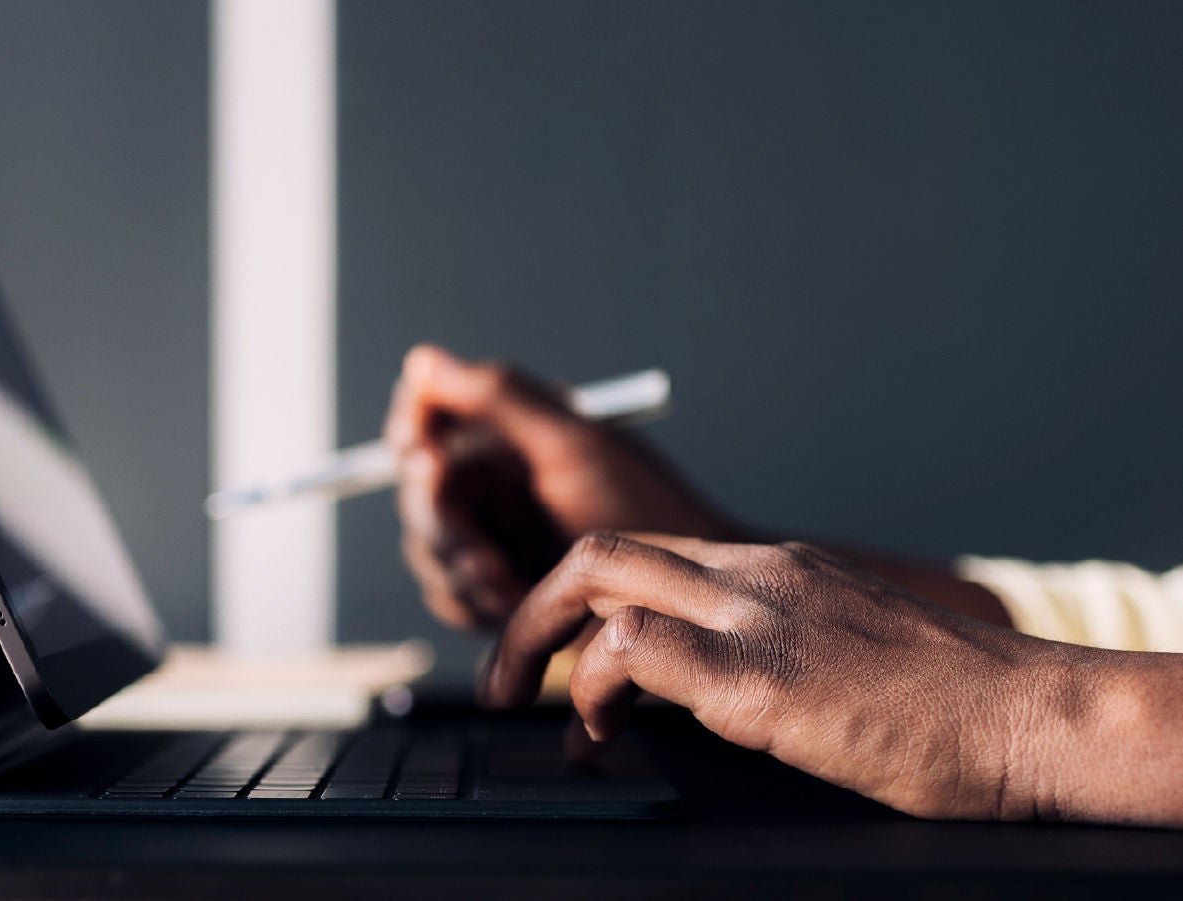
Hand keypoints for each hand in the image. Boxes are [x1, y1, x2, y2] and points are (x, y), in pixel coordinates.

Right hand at [384, 345, 731, 630]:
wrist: (685, 600)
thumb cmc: (648, 511)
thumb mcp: (574, 444)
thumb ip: (497, 397)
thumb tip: (423, 362)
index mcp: (508, 436)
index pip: (426, 422)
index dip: (414, 438)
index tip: (429, 459)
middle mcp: (493, 484)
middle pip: (418, 492)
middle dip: (442, 522)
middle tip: (476, 542)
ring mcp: (491, 540)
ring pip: (427, 550)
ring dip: (458, 569)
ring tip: (506, 581)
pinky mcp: (496, 593)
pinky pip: (448, 598)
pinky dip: (469, 604)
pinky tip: (510, 603)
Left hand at [478, 531, 1167, 822]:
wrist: (1030, 717)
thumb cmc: (952, 704)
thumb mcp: (845, 649)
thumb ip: (770, 648)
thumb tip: (700, 692)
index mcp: (775, 568)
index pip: (644, 553)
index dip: (578, 600)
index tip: (550, 654)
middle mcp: (755, 573)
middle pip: (600, 551)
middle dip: (530, 612)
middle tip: (502, 681)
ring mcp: (754, 615)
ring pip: (599, 580)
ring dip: (541, 648)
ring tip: (539, 719)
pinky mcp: (759, 676)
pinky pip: (632, 650)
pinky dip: (591, 690)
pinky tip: (599, 738)